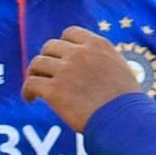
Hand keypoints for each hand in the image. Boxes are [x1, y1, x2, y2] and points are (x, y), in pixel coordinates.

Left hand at [21, 26, 144, 130]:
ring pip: (37, 64)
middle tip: (46, 73)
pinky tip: (30, 99)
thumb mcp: (120, 69)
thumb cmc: (127, 103)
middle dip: (47, 59)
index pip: (70, 33)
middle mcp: (79, 53)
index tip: (60, 56)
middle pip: (49, 47)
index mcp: (97, 45)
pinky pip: (31, 84)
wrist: (126, 121)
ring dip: (34, 74)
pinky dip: (28, 91)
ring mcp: (65, 70)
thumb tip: (89, 66)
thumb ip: (102, 61)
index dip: (62, 44)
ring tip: (36, 87)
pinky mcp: (54, 90)